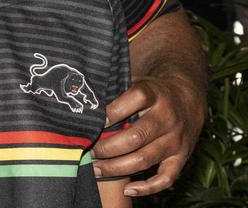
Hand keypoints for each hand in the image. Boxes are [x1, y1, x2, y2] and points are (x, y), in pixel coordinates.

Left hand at [92, 74, 205, 195]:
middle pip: (135, 137)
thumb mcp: (135, 82)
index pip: (134, 99)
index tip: (93, 121)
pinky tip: (128, 189)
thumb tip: (82, 102)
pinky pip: (166, 178)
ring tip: (96, 169)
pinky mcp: (181, 158)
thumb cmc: (151, 92)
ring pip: (145, 159)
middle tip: (88, 150)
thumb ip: (114, 91)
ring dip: (117, 167)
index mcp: (154, 94)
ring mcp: (175, 140)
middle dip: (107, 147)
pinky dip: (148, 187)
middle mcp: (167, 118)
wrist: (188, 99)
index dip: (112, 112)